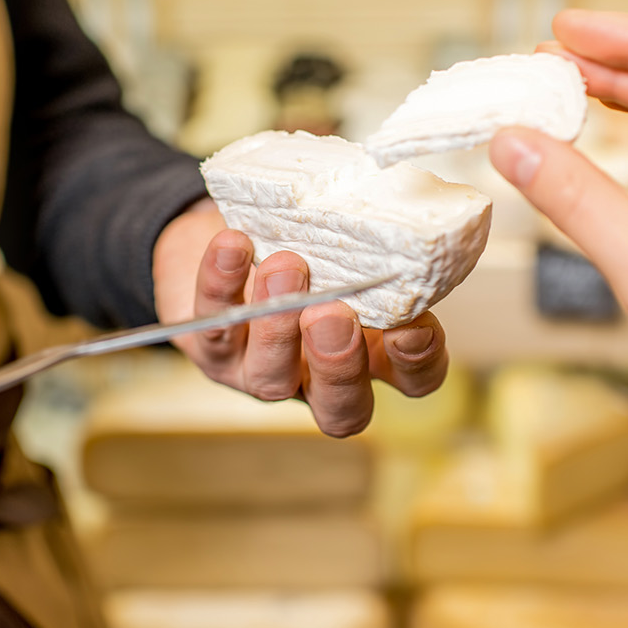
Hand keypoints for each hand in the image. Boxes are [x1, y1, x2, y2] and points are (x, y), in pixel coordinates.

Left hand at [153, 199, 447, 437]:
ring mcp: (259, 371)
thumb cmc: (302, 246)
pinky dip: (222, 283)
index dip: (418, 362)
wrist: (228, 239)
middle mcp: (316, 376)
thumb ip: (370, 251)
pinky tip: (233, 247)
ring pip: (270, 376)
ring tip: (285, 267)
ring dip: (277, 325)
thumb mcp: (344, 248)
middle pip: (340, 408)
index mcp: (369, 354)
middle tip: (333, 314)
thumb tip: (396, 219)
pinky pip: (213, 325)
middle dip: (338, 364)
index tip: (412, 325)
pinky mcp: (210, 347)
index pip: (412, 379)